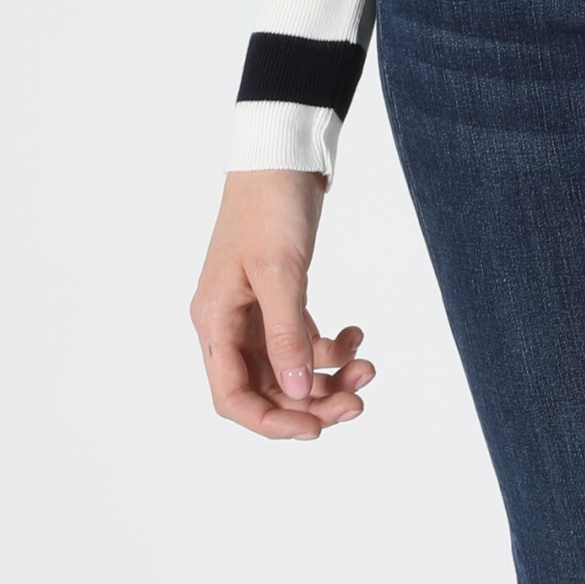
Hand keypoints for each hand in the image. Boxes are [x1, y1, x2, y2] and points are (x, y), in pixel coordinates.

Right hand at [190, 168, 374, 439]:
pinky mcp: (281, 298)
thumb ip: (287, 335)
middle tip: (359, 401)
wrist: (283, 154)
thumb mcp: (281, 271)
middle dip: (312, 401)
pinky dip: (331, 346)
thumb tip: (298, 394)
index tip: (315, 429)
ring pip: (290, 368)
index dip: (271, 421)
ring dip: (329, 376)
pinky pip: (304, 341)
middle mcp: (230, 324)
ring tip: (369, 367)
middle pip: (267, 388)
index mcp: (215, 321)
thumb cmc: (270, 205)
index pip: (233, 396)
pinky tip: (357, 334)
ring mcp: (256, 312)